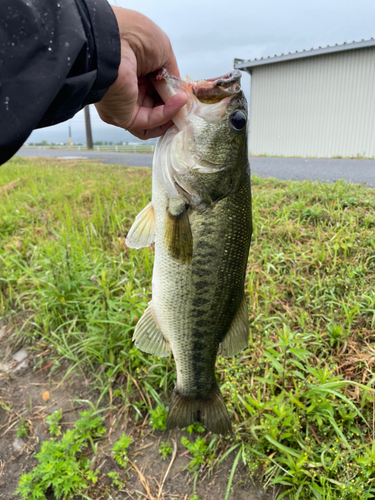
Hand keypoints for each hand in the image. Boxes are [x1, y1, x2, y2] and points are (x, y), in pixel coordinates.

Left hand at [95, 8, 187, 139]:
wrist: (113, 40)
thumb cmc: (134, 37)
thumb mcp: (163, 51)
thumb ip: (173, 73)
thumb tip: (181, 91)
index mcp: (134, 73)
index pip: (156, 91)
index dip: (172, 94)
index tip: (185, 93)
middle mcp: (128, 91)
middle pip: (156, 107)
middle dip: (174, 106)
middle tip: (188, 102)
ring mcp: (125, 105)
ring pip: (154, 120)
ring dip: (172, 113)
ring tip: (185, 103)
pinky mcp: (124, 116)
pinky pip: (150, 121)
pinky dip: (167, 113)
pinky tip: (179, 101)